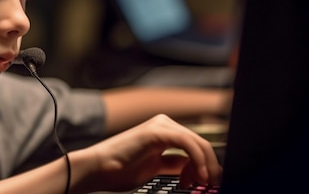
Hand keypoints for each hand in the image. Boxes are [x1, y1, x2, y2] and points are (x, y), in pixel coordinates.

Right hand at [74, 114, 221, 192]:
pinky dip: (198, 160)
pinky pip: (187, 142)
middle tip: (210, 184)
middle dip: (209, 166)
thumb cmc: (118, 170)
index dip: (204, 166)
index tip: (205, 183)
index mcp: (162, 132)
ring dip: (206, 165)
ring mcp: (159, 126)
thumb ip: (173, 165)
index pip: (194, 146)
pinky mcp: (156, 131)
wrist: (98, 168)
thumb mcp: (154, 168)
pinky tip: (197, 175)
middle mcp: (162, 125)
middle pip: (199, 143)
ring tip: (201, 182)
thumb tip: (193, 171)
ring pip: (197, 142)